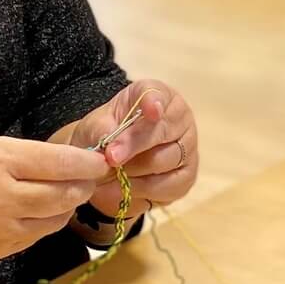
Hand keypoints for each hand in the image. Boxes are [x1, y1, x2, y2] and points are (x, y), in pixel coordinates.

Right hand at [0, 135, 111, 275]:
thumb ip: (15, 155)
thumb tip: (60, 161)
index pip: (61, 163)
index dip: (88, 161)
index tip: (100, 157)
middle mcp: (2, 197)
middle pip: (67, 194)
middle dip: (83, 184)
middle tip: (88, 174)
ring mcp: (0, 230)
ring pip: (56, 219)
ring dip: (66, 205)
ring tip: (64, 191)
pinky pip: (34, 236)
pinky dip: (44, 222)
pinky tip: (36, 210)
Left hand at [57, 79, 199, 214]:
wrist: (111, 161)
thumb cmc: (106, 134)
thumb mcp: (96, 126)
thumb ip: (101, 131)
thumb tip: (109, 147)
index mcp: (158, 95)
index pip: (157, 94)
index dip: (154, 102)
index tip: (152, 111)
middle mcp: (180, 118)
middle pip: (161, 131)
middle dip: (134, 145)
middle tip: (111, 157)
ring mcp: (188, 148)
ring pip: (162, 161)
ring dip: (133, 170)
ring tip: (111, 174)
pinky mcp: (186, 177)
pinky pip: (165, 185)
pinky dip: (141, 189)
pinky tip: (125, 186)